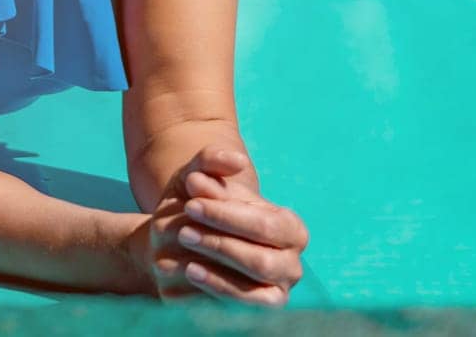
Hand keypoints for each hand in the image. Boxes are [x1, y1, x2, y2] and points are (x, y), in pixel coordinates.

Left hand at [175, 147, 307, 307]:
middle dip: (221, 241)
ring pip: (256, 277)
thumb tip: (221, 166)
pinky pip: (246, 302)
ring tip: (184, 242)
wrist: (183, 245)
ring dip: (218, 260)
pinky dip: (218, 286)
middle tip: (184, 228)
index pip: (263, 223)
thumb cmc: (201, 209)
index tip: (191, 203)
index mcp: (289, 226)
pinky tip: (191, 270)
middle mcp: (291, 261)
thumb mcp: (200, 181)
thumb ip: (211, 167)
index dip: (227, 214)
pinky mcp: (262, 307)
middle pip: (262, 256)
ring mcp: (280, 288)